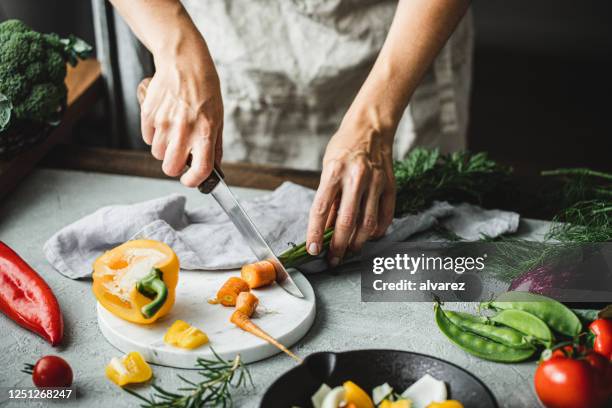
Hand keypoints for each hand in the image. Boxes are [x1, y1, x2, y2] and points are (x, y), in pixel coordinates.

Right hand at [137, 50, 222, 186]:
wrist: (183, 62)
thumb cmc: (204, 89)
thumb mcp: (218, 117)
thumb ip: (215, 145)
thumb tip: (214, 168)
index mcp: (205, 132)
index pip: (199, 169)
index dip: (193, 180)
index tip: (191, 180)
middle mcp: (183, 130)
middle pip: (170, 168)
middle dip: (174, 167)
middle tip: (180, 158)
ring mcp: (164, 123)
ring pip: (157, 154)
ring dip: (164, 150)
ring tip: (173, 133)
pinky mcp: (148, 114)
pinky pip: (147, 138)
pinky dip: (154, 136)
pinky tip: (164, 122)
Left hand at [306, 108, 395, 265]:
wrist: (371, 127)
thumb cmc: (343, 148)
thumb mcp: (328, 169)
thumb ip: (328, 198)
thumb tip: (326, 229)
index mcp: (334, 172)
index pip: (321, 210)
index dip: (316, 234)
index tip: (313, 250)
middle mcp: (356, 178)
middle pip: (346, 222)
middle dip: (338, 247)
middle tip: (332, 260)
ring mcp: (376, 183)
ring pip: (367, 224)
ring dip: (357, 243)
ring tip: (349, 251)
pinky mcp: (390, 186)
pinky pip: (385, 216)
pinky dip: (376, 232)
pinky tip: (368, 237)